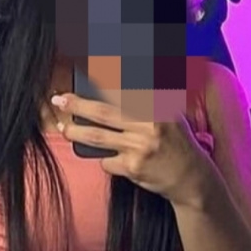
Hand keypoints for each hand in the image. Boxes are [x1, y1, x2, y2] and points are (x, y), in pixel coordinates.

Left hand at [50, 93, 215, 208]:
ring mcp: (140, 147)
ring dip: (76, 133)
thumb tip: (115, 83)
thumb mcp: (171, 114)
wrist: (191, 178)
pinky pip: (107, 161)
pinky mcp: (133, 168)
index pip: (125, 89)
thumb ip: (148, 100)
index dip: (102, 78)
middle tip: (59, 99)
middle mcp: (149, 124)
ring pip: (98, 137)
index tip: (83, 72)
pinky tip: (113, 159)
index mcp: (158, 106)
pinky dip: (105, 159)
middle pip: (103, 112)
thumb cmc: (176, 143)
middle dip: (77, 105)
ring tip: (62, 128)